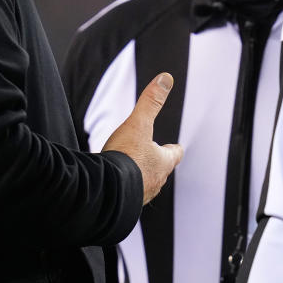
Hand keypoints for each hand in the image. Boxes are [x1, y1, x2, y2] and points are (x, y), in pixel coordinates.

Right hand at [101, 72, 184, 204]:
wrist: (106, 191)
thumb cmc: (125, 158)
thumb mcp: (138, 123)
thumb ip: (151, 102)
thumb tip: (166, 78)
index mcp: (162, 162)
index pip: (175, 154)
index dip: (174, 149)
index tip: (176, 147)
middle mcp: (155, 181)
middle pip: (161, 170)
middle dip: (157, 163)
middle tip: (153, 158)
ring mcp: (141, 195)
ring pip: (146, 184)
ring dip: (141, 177)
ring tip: (133, 172)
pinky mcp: (124, 204)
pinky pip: (128, 195)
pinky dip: (125, 189)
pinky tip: (116, 185)